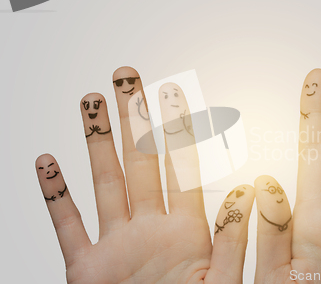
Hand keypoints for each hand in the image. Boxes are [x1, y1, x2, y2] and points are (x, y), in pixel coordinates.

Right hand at [35, 67, 254, 283]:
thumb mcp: (226, 283)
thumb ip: (238, 240)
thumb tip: (252, 192)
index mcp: (187, 232)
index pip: (180, 166)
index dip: (176, 128)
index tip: (172, 93)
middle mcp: (149, 230)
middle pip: (139, 162)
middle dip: (133, 119)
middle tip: (128, 78)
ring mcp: (116, 247)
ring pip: (103, 183)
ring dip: (96, 143)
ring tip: (91, 103)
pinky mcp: (86, 271)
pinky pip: (66, 227)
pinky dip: (55, 196)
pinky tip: (46, 163)